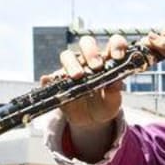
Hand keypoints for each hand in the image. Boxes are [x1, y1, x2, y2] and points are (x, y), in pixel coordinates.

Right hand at [41, 34, 127, 159]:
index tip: (117, 56)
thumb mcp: (113, 102)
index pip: (113, 43)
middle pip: (87, 43)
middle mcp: (88, 60)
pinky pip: (49, 77)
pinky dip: (48, 78)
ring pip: (67, 55)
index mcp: (107, 61)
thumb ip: (115, 92)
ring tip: (78, 76)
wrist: (91, 121)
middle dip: (91, 52)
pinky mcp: (57, 82)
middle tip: (96, 67)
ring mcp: (71, 69)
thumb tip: (116, 83)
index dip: (116, 45)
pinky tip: (47, 80)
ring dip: (72, 63)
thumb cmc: (105, 105)